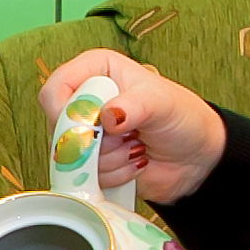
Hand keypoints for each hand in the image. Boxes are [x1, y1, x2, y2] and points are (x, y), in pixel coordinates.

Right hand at [37, 50, 228, 202]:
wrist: (195, 156)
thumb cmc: (182, 117)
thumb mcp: (162, 103)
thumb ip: (134, 105)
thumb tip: (107, 116)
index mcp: (96, 71)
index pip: (55, 90)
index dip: (64, 112)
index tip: (91, 127)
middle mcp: (85, 100)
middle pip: (59, 129)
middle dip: (96, 141)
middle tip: (128, 135)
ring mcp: (86, 134)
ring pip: (72, 157)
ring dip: (109, 160)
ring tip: (137, 146)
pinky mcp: (91, 163)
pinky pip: (84, 177)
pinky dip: (111, 175)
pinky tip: (134, 162)